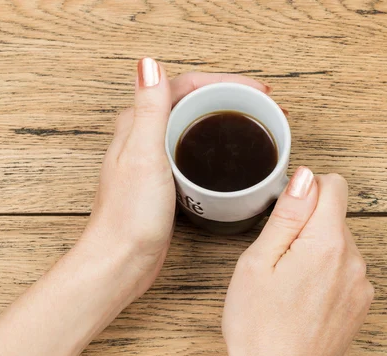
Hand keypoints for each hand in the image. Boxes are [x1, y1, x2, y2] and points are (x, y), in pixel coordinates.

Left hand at [78, 58, 270, 297]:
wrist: (122, 261)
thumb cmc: (129, 216)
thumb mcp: (144, 156)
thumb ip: (150, 108)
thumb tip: (149, 63)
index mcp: (137, 123)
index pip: (186, 85)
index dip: (226, 82)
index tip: (258, 90)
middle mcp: (144, 136)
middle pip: (193, 102)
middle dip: (231, 98)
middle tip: (264, 105)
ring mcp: (155, 158)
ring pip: (196, 126)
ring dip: (226, 120)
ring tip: (256, 125)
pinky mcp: (165, 180)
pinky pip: (195, 151)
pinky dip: (217, 146)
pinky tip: (232, 158)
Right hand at [223, 168, 373, 355]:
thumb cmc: (258, 329)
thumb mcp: (258, 262)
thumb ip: (288, 215)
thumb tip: (306, 176)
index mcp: (328, 244)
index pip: (334, 185)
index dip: (306, 191)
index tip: (286, 214)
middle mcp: (355, 262)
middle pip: (335, 217)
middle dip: (307, 227)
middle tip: (276, 261)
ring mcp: (362, 287)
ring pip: (339, 245)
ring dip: (316, 252)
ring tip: (287, 286)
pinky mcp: (361, 307)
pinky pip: (345, 272)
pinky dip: (326, 276)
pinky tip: (302, 302)